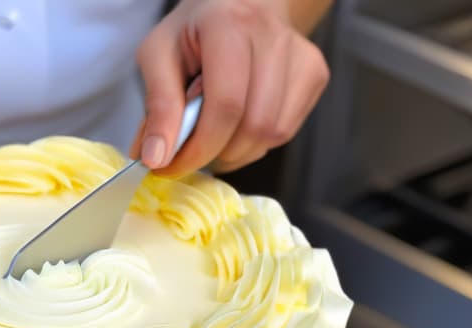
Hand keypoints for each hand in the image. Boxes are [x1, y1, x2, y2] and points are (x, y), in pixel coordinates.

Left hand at [130, 0, 329, 174]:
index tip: (170, 167)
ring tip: (212, 133)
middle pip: (254, 125)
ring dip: (235, 151)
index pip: (226, 104)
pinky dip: (255, 143)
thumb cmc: (192, 33)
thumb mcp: (157, 57)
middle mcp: (274, 35)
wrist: (237, 4)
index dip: (199, 147)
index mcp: (230, 25)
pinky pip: (285, 130)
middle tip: (188, 152)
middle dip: (216, 153)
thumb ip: (157, 107)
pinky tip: (236, 124)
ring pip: (273, 133)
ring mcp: (302, 55)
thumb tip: (156, 158)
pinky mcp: (315, 73)